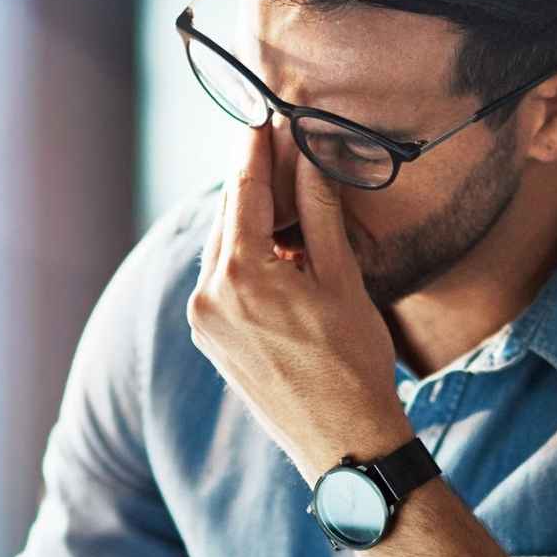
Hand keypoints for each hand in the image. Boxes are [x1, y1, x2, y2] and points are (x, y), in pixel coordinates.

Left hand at [187, 120, 412, 479]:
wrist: (342, 440)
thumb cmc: (353, 361)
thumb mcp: (341, 278)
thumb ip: (319, 213)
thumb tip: (311, 155)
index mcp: (241, 275)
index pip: (245, 192)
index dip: (255, 150)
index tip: (262, 116)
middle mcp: (208, 296)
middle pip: (229, 218)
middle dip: (252, 183)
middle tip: (274, 145)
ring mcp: (203, 321)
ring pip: (222, 250)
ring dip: (249, 222)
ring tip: (282, 196)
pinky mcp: (209, 340)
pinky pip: (221, 282)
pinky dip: (243, 258)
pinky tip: (274, 250)